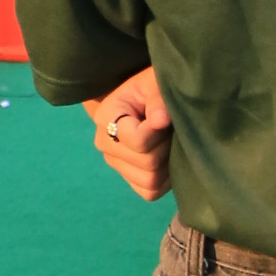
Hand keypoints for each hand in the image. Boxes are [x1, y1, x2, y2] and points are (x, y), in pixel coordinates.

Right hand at [85, 63, 171, 199]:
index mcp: (105, 117)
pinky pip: (150, 192)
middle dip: (166, 147)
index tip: (166, 118)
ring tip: (169, 142)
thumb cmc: (152, 87)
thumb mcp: (156, 83)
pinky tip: (168, 160)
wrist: (148, 97)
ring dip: (168, 164)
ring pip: (149, 180)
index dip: (159, 132)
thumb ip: (158, 99)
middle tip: (171, 129)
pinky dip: (165, 180)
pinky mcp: (129, 178)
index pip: (137, 141)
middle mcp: (104, 143)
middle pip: (146, 162)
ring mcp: (115, 164)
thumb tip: (160, 122)